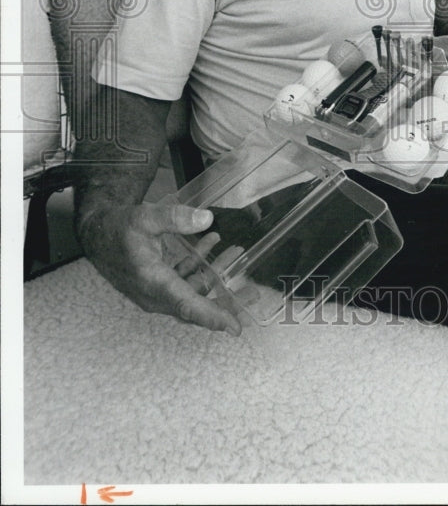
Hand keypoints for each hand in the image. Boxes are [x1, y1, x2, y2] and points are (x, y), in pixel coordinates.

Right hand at [78, 202, 242, 334]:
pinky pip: (184, 280)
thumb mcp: (145, 217)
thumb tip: (206, 219)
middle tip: (253, 293)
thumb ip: (175, 217)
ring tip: (235, 253)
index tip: (235, 327)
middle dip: (226, 300)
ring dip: (215, 275)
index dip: (213, 317)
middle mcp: (156, 294)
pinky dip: (199, 265)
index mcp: (153, 283)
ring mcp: (156, 290)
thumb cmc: (117, 229)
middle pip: (196, 305)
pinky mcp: (158, 282)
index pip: (188, 307)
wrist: (97, 233)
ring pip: (192, 291)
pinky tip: (211, 243)